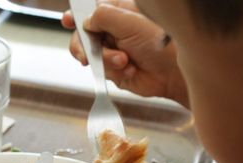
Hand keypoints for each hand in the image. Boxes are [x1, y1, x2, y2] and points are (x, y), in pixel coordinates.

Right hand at [62, 0, 188, 106]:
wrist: (175, 72)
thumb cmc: (161, 41)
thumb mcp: (129, 22)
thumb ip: (103, 16)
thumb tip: (85, 21)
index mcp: (118, 12)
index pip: (91, 10)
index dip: (76, 15)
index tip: (67, 20)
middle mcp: (114, 31)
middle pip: (83, 36)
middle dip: (85, 46)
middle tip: (87, 55)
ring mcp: (114, 51)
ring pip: (91, 56)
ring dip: (106, 60)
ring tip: (124, 61)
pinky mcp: (116, 70)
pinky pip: (101, 71)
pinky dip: (114, 71)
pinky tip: (129, 69)